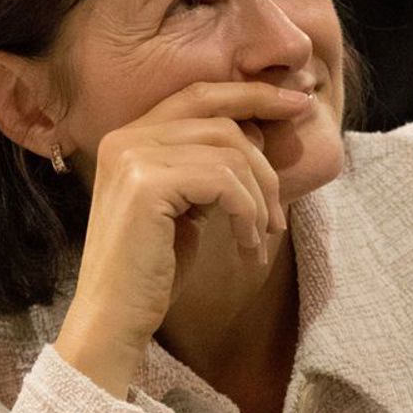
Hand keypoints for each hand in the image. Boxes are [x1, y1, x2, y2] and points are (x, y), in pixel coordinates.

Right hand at [53, 82, 313, 396]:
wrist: (114, 319)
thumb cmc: (152, 271)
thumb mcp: (185, 206)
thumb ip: (207, 167)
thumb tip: (257, 135)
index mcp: (129, 137)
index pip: (200, 94)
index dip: (253, 92)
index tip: (298, 101)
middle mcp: (125, 138)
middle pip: (221, 120)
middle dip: (264, 163)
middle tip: (278, 213)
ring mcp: (132, 158)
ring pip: (229, 152)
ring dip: (259, 198)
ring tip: (260, 237)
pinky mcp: (146, 185)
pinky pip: (224, 181)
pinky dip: (248, 214)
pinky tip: (247, 247)